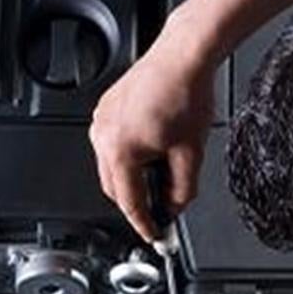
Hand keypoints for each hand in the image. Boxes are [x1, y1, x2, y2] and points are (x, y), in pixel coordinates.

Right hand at [90, 18, 214, 240]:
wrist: (182, 57)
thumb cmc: (185, 94)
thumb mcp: (191, 154)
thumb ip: (182, 190)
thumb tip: (176, 207)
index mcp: (120, 150)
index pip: (129, 203)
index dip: (144, 224)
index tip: (154, 236)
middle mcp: (103, 136)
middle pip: (115, 188)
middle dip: (137, 203)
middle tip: (162, 211)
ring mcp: (101, 121)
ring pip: (111, 168)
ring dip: (132, 180)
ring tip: (162, 176)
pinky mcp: (106, 110)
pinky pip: (111, 146)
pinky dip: (128, 158)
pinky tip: (152, 153)